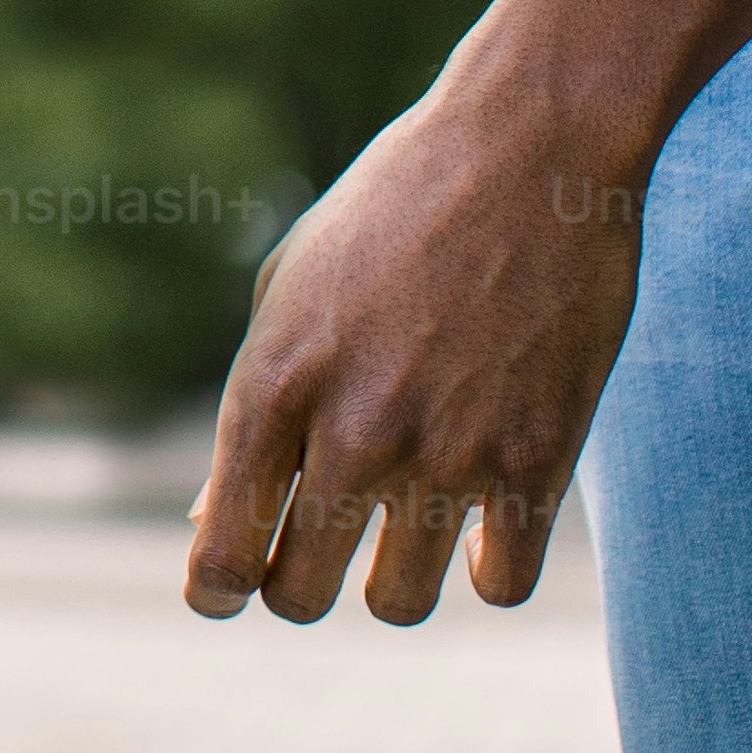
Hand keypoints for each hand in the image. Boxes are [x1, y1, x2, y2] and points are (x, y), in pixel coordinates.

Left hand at [177, 60, 641, 625]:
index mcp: (273, 382)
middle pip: (301, 595)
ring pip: (400, 603)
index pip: (224, 551)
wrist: (527, 149)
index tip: (226, 588)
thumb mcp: (289, 293)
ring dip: (398, 577)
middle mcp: (352, 429)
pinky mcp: (538, 460)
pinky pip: (502, 586)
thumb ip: (253, 414)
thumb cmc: (391, 212)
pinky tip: (487, 514)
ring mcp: (447, 451)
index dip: (216, 587)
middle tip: (322, 549)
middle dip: (300, 584)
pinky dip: (491, 563)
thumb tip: (213, 531)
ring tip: (409, 523)